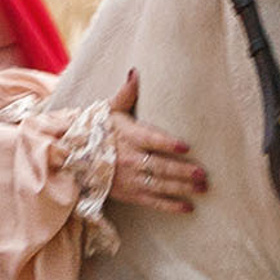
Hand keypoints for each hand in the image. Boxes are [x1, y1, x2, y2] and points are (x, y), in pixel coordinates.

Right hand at [104, 69, 203, 212]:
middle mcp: (129, 159)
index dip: (167, 144)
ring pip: (159, 185)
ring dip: (182, 187)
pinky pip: (152, 201)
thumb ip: (126, 93)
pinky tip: (188, 207)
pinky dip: (170, 205)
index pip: (149, 140)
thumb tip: (136, 72)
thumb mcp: (110, 110)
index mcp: (127, 136)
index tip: (185, 146)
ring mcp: (129, 179)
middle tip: (204, 173)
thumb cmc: (98, 129)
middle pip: (159, 166)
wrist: (75, 157)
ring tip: (203, 188)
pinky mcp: (129, 194)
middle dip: (183, 171)